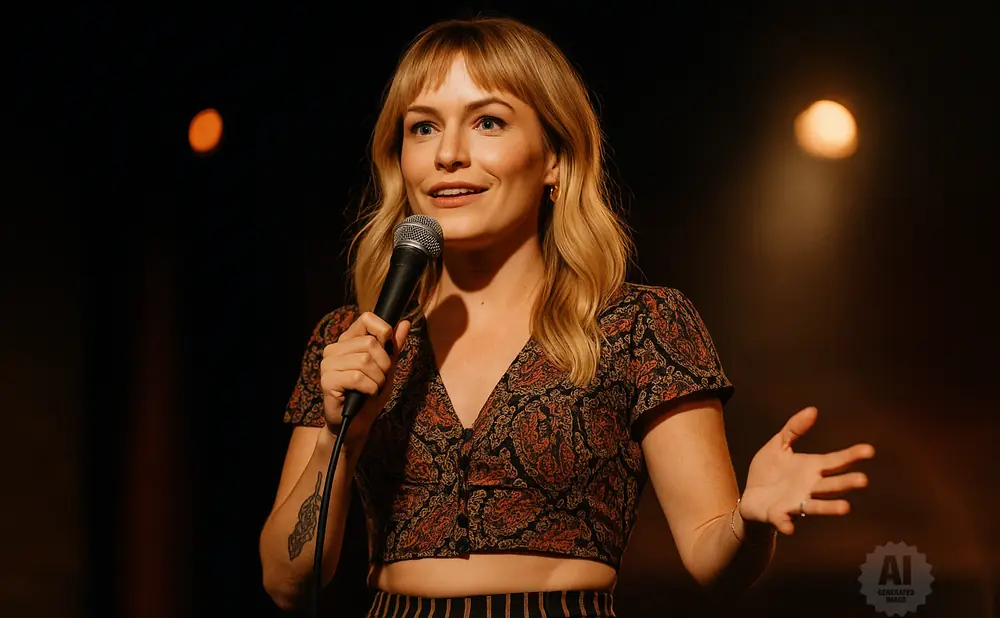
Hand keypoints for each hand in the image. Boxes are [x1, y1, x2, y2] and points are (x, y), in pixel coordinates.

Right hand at [319, 312, 410, 446]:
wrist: (358, 424)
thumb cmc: (370, 395)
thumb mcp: (387, 368)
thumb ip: (394, 345)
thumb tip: (405, 322)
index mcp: (348, 341)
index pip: (366, 319)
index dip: (383, 331)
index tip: (388, 349)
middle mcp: (334, 349)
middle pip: (370, 343)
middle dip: (384, 364)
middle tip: (379, 379)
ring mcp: (328, 364)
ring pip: (365, 360)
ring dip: (377, 379)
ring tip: (371, 388)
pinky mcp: (327, 381)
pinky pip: (357, 377)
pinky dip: (369, 388)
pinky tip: (364, 395)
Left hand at [739, 406, 874, 535]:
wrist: (750, 496)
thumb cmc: (770, 471)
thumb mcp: (779, 444)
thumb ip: (794, 429)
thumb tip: (813, 410)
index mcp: (812, 468)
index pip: (836, 461)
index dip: (852, 456)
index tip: (869, 450)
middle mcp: (810, 487)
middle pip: (832, 485)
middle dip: (847, 482)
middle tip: (863, 480)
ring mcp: (796, 502)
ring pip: (817, 506)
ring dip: (831, 508)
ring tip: (846, 507)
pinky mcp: (778, 515)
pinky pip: (784, 520)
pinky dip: (787, 524)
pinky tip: (789, 527)